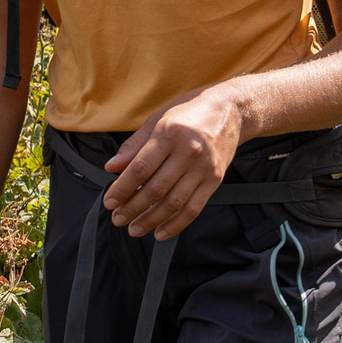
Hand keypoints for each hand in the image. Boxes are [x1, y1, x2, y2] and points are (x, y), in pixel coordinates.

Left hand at [103, 85, 249, 238]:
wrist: (232, 109)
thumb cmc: (190, 111)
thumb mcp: (158, 119)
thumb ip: (134, 145)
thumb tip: (111, 167)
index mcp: (169, 133)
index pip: (141, 168)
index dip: (122, 188)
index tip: (109, 201)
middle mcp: (188, 152)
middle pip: (155, 189)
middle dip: (132, 208)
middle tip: (118, 218)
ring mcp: (204, 168)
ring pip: (174, 203)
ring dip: (151, 220)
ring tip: (134, 228)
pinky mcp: (215, 180)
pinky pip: (194, 208)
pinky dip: (176, 224)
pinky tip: (160, 232)